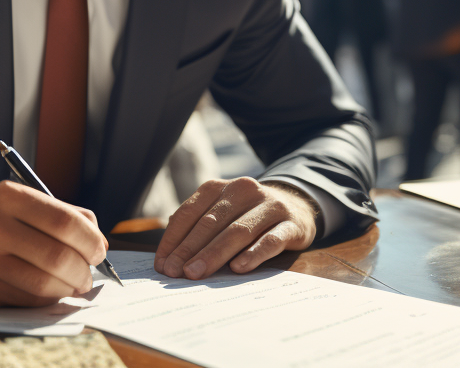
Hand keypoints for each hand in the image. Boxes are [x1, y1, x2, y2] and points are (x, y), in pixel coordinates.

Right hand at [0, 181, 107, 307]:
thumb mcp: (26, 204)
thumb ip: (67, 216)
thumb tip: (100, 244)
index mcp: (7, 196)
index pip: (63, 220)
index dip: (89, 240)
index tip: (98, 251)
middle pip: (56, 256)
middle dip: (82, 270)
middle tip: (88, 274)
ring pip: (43, 283)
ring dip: (68, 288)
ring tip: (74, 284)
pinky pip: (27, 299)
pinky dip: (48, 298)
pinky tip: (51, 290)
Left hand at [154, 178, 318, 279]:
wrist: (297, 207)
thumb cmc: (248, 216)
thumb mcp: (223, 213)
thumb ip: (198, 227)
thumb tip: (169, 255)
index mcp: (220, 187)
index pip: (190, 212)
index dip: (174, 239)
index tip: (162, 264)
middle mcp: (243, 190)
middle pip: (211, 222)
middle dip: (189, 249)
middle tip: (174, 273)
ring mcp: (269, 205)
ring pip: (237, 231)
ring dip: (214, 254)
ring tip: (196, 273)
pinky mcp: (291, 224)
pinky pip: (270, 240)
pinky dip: (253, 254)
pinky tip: (238, 268)